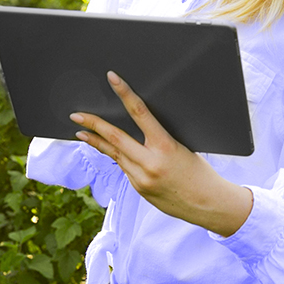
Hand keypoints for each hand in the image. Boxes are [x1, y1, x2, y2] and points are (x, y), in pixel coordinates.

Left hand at [71, 71, 252, 236]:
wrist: (207, 205)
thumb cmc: (200, 172)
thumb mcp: (183, 147)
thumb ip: (159, 138)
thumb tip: (139, 126)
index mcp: (165, 146)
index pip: (139, 113)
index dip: (124, 93)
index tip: (112, 78)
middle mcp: (149, 163)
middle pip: (114, 138)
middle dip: (92, 124)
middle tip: (76, 115)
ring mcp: (141, 179)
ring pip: (115, 154)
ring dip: (98, 142)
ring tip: (82, 132)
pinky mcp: (138, 189)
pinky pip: (124, 168)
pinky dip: (119, 157)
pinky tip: (112, 151)